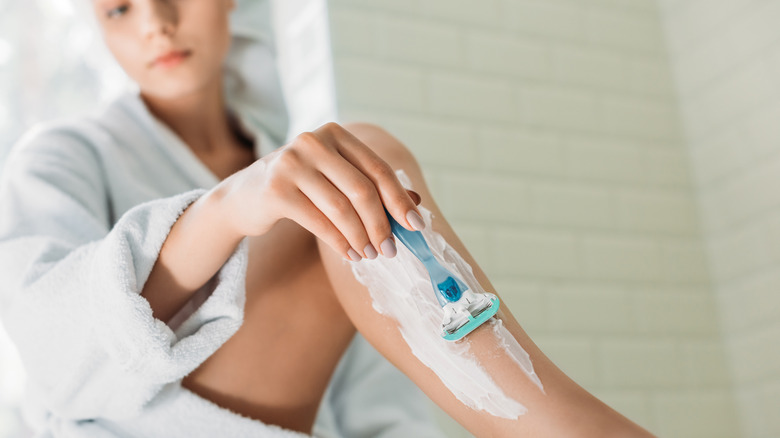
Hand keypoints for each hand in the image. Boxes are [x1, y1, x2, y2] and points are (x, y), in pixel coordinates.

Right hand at [219, 122, 424, 260]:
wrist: (245, 197)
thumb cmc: (300, 188)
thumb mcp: (336, 180)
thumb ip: (372, 187)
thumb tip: (415, 203)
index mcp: (334, 134)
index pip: (377, 168)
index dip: (399, 199)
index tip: (416, 225)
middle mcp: (312, 141)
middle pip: (362, 189)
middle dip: (381, 224)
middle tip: (390, 249)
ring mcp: (291, 163)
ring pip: (341, 209)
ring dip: (361, 237)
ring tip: (370, 255)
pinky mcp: (276, 190)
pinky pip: (319, 222)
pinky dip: (340, 242)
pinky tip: (350, 254)